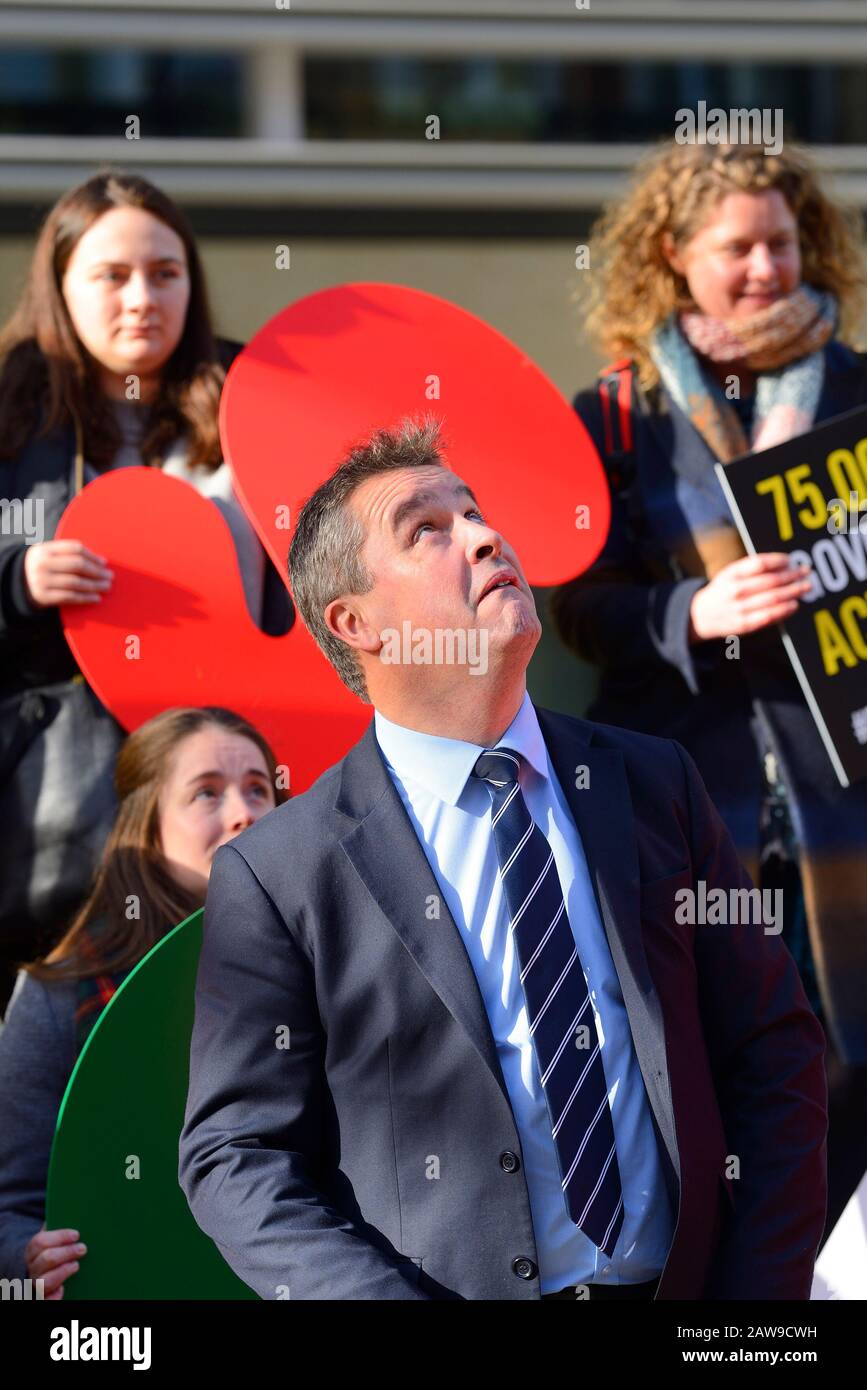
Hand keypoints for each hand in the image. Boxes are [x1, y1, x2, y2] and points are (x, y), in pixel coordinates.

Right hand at [22, 540, 112, 608]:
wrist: (19, 585)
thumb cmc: (43, 567)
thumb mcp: (48, 555)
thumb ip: (68, 553)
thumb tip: (100, 561)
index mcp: (45, 549)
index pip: (74, 549)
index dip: (92, 556)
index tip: (104, 562)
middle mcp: (42, 564)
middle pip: (77, 565)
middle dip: (96, 571)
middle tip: (109, 576)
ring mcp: (42, 580)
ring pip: (75, 582)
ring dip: (94, 585)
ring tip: (106, 586)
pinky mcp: (44, 596)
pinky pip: (69, 597)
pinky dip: (85, 598)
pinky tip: (96, 598)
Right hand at [24, 1225, 86, 1298]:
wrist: (42, 1270)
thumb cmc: (53, 1249)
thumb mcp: (52, 1237)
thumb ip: (58, 1226)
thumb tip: (74, 1211)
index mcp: (32, 1250)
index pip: (40, 1242)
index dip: (59, 1237)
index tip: (76, 1234)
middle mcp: (32, 1268)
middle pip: (45, 1259)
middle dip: (66, 1253)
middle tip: (83, 1249)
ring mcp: (36, 1283)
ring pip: (44, 1281)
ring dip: (62, 1272)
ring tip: (76, 1265)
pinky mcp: (43, 1297)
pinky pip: (46, 1300)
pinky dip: (54, 1296)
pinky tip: (63, 1289)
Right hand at [688, 552, 811, 641]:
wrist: (700, 615)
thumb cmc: (723, 590)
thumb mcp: (730, 573)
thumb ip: (752, 567)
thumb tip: (785, 563)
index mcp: (731, 574)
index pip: (760, 563)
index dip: (778, 560)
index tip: (791, 560)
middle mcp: (735, 590)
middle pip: (771, 581)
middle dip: (792, 576)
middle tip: (806, 572)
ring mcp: (739, 608)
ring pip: (774, 598)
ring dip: (793, 591)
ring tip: (806, 586)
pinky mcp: (744, 624)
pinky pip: (769, 616)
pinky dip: (784, 610)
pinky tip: (795, 604)